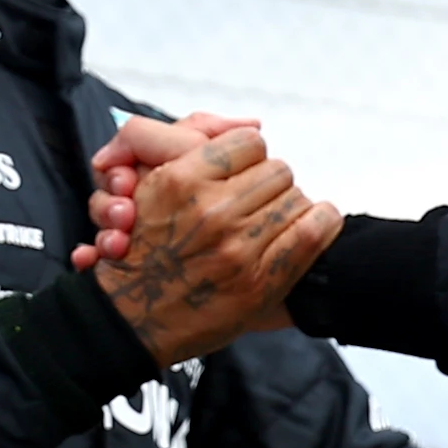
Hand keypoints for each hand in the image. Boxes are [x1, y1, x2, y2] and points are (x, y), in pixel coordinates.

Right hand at [92, 119, 340, 365]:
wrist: (128, 323)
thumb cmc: (138, 256)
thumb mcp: (146, 190)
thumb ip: (185, 146)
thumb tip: (254, 124)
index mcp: (180, 180)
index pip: (249, 142)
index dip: (249, 156)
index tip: (243, 171)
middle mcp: (211, 211)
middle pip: (278, 170)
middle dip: (269, 184)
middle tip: (256, 202)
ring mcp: (238, 247)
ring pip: (296, 198)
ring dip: (288, 208)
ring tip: (269, 222)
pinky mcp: (261, 280)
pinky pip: (315, 230)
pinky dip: (319, 223)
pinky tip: (309, 227)